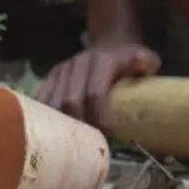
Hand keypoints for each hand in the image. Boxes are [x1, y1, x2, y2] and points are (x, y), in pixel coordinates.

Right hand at [36, 42, 160, 133]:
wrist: (110, 44)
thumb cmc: (130, 60)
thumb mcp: (146, 58)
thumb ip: (146, 62)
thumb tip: (143, 64)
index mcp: (102, 61)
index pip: (96, 93)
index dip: (100, 116)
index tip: (108, 135)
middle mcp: (78, 64)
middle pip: (70, 101)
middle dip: (79, 125)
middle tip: (90, 144)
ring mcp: (62, 70)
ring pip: (52, 102)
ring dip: (60, 125)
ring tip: (72, 143)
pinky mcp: (50, 76)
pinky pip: (41, 99)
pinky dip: (45, 117)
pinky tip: (53, 133)